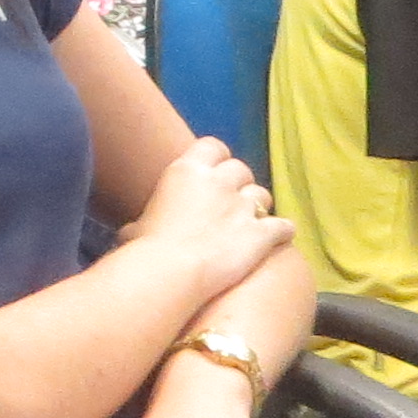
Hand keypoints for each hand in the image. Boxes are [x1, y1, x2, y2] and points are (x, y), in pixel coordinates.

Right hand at [123, 137, 293, 292]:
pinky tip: (279, 238)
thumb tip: (134, 233)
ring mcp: (243, 206)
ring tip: (252, 221)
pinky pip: (283, 226)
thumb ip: (145, 221)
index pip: (212, 146)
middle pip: (240, 168)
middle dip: (238, 183)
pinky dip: (282, 231)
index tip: (212, 173)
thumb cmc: (145, 249)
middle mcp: (219, 181)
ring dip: (258, 205)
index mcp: (186, 171)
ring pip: (263, 194)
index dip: (216, 158)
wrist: (171, 271)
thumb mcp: (137, 226)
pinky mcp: (262, 233)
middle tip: (230, 203)